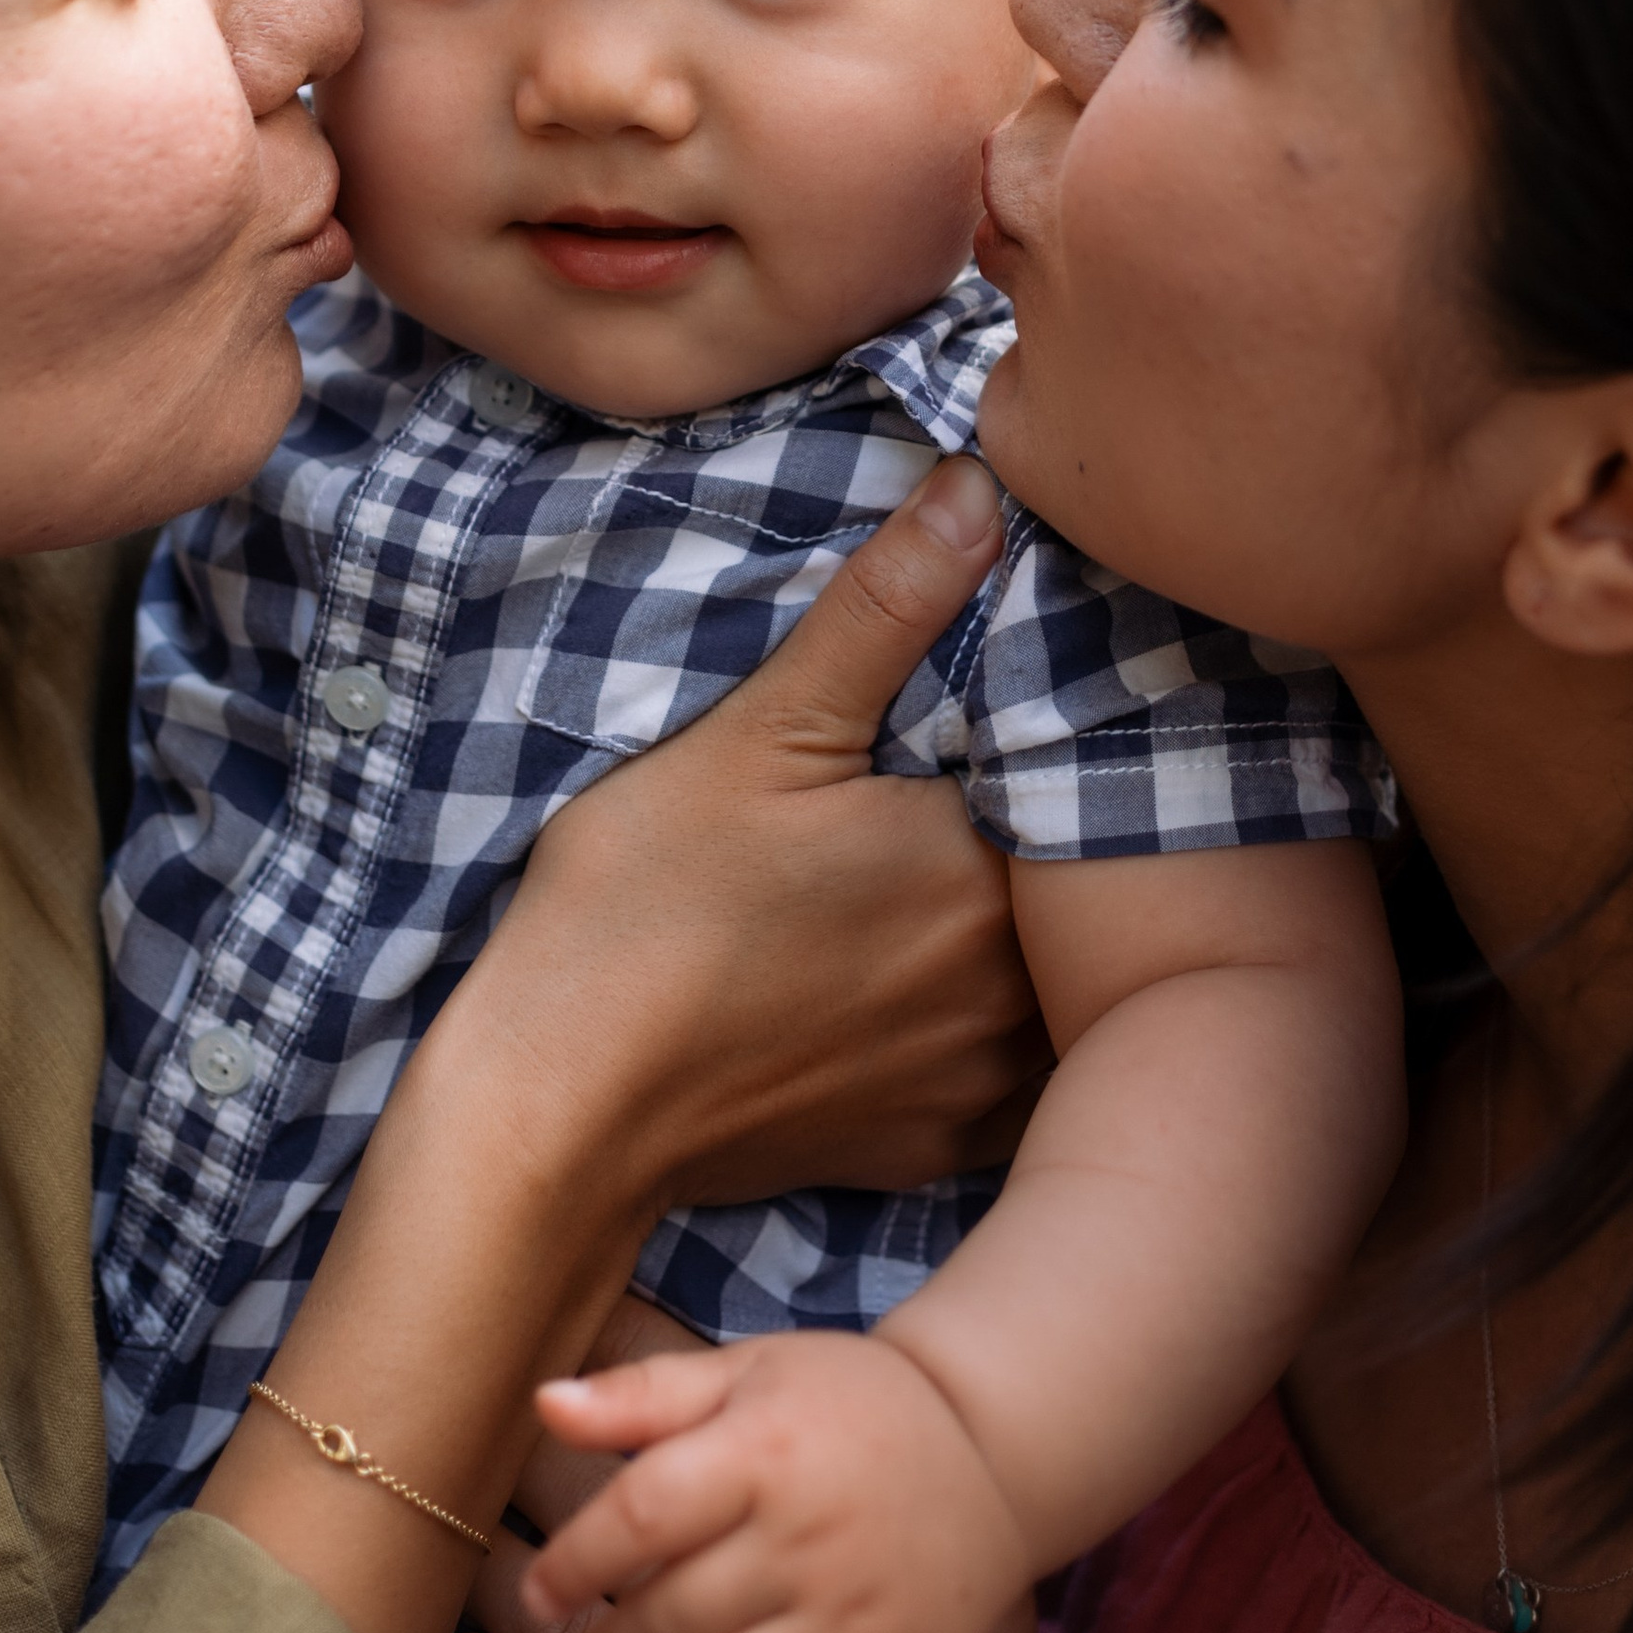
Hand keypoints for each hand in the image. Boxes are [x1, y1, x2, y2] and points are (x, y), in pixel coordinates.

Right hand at [447, 457, 1044, 1220]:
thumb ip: (885, 609)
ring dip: (1030, 936)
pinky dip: (991, 1027)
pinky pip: (1011, 1077)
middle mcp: (1010, 987)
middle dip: (1046, 833)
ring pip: (1056, 984)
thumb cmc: (642, 908)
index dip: (1051, 728)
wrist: (559, 1109)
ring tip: (960, 877)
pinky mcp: (927, 1143)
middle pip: (1074, 887)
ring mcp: (973, 1080)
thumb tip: (982, 489)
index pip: (1073, 774)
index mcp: (983, 870)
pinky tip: (927, 982)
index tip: (1009, 701)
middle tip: (972, 782)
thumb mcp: (758, 732)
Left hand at [519, 1330, 1031, 1632]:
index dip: (572, 1565)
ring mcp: (859, 1623)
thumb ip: (643, 1394)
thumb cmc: (843, 1404)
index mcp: (763, 1452)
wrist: (988, 1445)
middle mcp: (810, 1541)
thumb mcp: (746, 1371)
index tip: (540, 1593)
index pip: (639, 1516)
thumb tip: (543, 1405)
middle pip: (671, 1619)